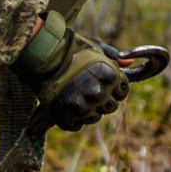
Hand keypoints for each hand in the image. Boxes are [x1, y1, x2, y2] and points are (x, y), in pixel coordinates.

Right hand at [15, 14, 131, 130]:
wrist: (41, 53)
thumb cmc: (70, 48)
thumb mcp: (94, 46)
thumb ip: (112, 56)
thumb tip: (129, 64)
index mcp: (106, 74)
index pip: (122, 91)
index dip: (117, 90)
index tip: (107, 85)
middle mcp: (95, 90)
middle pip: (110, 106)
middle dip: (103, 100)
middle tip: (90, 91)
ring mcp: (79, 103)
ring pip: (94, 117)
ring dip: (89, 111)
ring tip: (78, 98)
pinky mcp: (63, 113)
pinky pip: (76, 125)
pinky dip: (74, 120)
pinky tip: (68, 107)